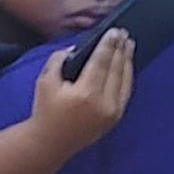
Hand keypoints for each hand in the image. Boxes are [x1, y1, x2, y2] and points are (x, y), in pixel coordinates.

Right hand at [32, 30, 135, 155]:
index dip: (108, 45)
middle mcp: (104, 103)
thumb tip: (77, 49)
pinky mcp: (116, 118)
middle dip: (120, 50)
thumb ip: (59, 60)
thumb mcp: (45, 81)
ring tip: (128, 45)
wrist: (51, 142)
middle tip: (124, 33)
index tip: (115, 31)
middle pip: (117, 70)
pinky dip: (127, 76)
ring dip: (127, 61)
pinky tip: (126, 65)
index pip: (101, 62)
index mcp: (86, 94)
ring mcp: (113, 112)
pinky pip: (125, 92)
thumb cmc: (46, 110)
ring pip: (125, 81)